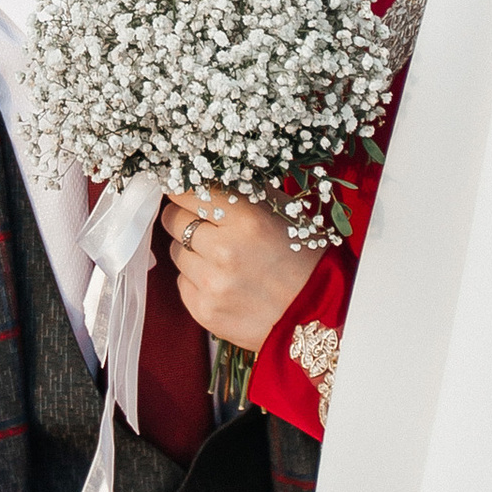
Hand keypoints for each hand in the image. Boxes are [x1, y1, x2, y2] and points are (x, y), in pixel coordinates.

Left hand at [161, 195, 317, 353]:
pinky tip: (223, 281)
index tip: (185, 191)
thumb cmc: (303, 257)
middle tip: (206, 224)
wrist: (318, 315)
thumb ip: (242, 190)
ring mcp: (212, 284)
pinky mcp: (205, 311)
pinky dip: (196, 278)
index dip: (184, 189)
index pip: (187, 191)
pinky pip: (182, 282)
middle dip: (185, 217)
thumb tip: (204, 176)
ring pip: (175, 250)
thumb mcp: (282, 211)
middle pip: (173, 219)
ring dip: (191, 250)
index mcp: (247, 219)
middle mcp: (225, 251)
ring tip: (221, 257)